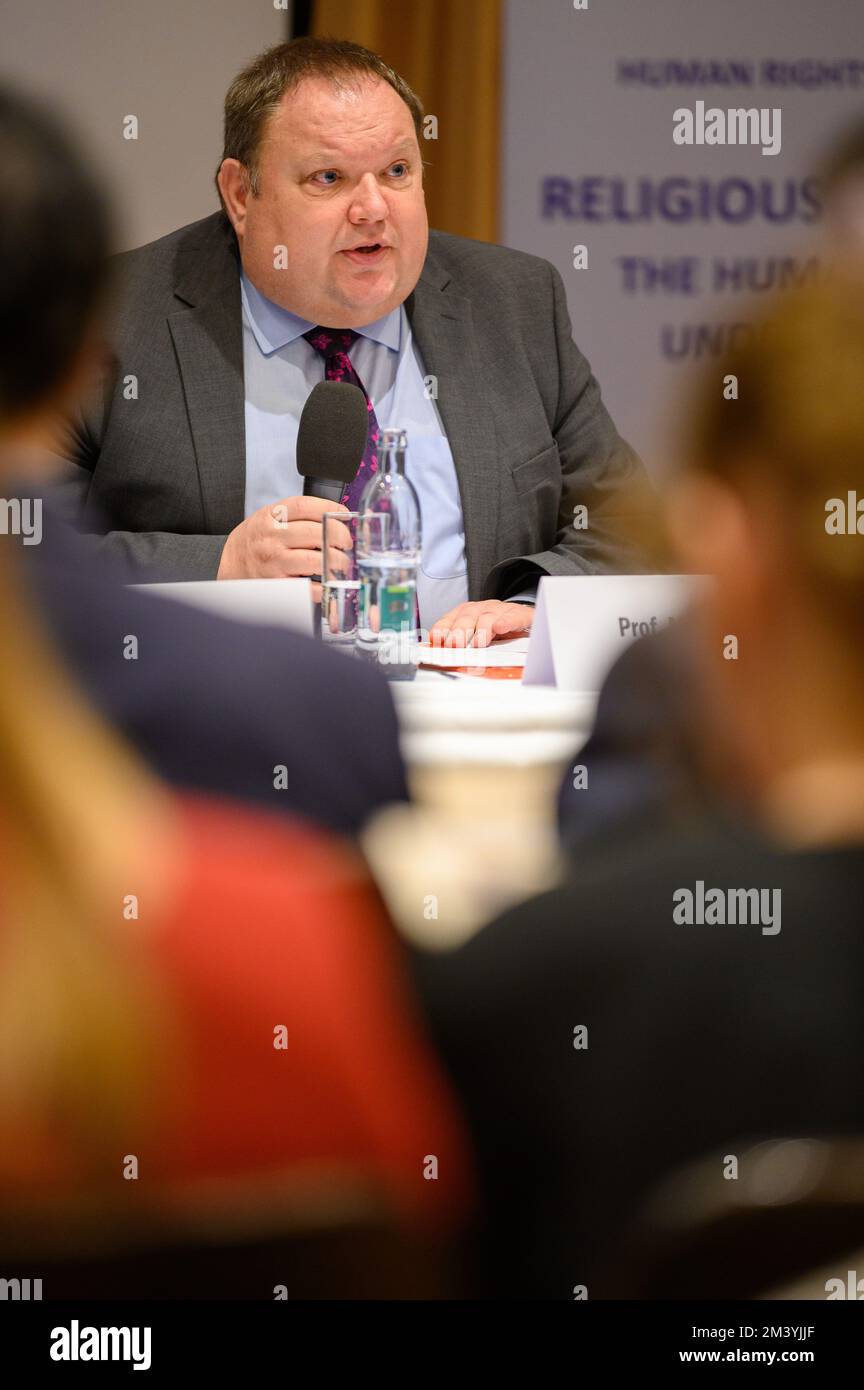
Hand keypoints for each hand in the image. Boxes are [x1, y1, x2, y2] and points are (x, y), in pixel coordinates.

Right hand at [217, 497, 351, 600]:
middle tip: (346, 543)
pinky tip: (329, 581)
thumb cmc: (256, 541)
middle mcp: (272, 538)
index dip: (330, 508)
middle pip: (315, 533)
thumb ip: (296, 515)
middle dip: (340, 537)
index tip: (343, 514)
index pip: (305, 506)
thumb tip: (336, 516)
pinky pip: (308, 587)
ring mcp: (274, 562)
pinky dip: (324, 586)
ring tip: (342, 562)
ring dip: (336, 562)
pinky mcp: (278, 585)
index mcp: (270, 516)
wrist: (231, 565)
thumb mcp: (268, 518)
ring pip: (315, 560)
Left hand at [429, 600, 533, 647]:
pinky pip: (512, 617)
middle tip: (454, 645)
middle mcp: (481, 609)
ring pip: (488, 617)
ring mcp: (500, 610)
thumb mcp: (476, 635)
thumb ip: (459, 644)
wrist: (524, 617)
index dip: (442, 629)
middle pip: (467, 617)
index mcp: (467, 613)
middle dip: (459, 631)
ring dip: (481, 630)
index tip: (436, 639)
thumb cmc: (497, 628)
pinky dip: (506, 622)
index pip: (450, 619)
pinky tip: (501, 628)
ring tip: (477, 643)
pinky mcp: (519, 615)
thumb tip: (439, 652)